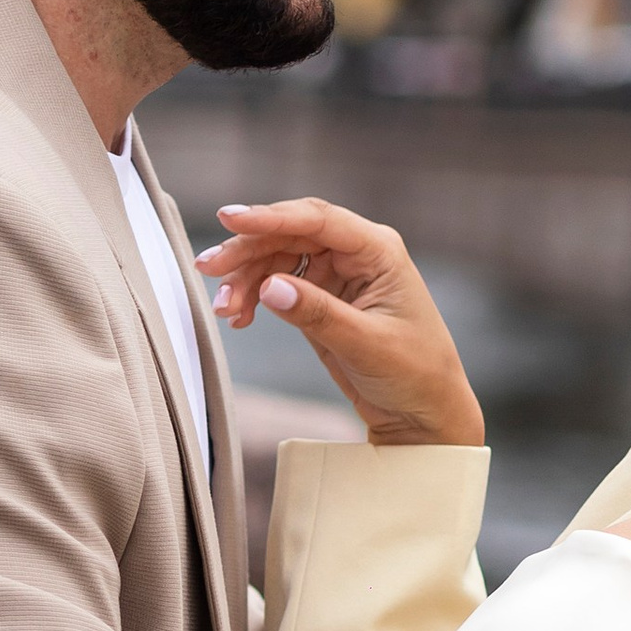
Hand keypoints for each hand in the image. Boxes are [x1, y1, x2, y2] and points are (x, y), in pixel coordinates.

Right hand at [193, 198, 482, 448]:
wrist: (422, 413)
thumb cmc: (414, 374)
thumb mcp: (367, 344)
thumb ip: (318, 314)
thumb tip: (270, 286)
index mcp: (378, 250)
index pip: (319, 220)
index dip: (272, 216)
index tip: (232, 219)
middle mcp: (356, 254)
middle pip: (290, 234)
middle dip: (247, 249)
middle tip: (209, 268)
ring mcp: (337, 275)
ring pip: (278, 258)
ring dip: (246, 278)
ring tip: (225, 309)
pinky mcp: (321, 298)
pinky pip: (278, 285)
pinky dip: (255, 297)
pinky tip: (240, 317)